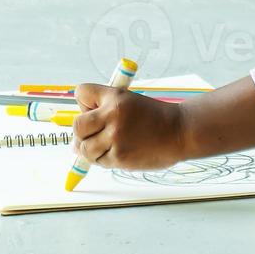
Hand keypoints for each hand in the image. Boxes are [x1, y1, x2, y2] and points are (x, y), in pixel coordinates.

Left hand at [69, 84, 188, 170]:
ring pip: (84, 147)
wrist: (179, 132)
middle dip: (82, 131)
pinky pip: (98, 161)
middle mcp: (113, 115)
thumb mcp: (128, 101)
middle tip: (94, 133)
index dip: (84, 103)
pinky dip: (102, 159)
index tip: (93, 110)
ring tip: (106, 144)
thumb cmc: (153, 117)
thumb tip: (75, 140)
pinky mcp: (119, 157)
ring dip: (90, 148)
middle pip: (77, 125)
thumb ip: (102, 111)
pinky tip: (117, 152)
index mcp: (115, 97)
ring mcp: (115, 138)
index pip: (81, 93)